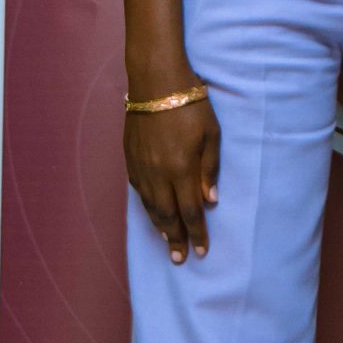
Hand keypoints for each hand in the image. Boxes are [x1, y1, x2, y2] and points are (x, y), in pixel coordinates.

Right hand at [124, 92, 218, 262]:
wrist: (155, 82)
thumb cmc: (191, 104)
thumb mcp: (211, 134)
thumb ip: (210, 169)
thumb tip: (210, 201)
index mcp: (181, 169)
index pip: (190, 211)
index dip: (197, 233)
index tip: (202, 252)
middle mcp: (158, 174)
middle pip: (167, 215)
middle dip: (175, 239)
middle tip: (180, 260)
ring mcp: (141, 167)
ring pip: (150, 206)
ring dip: (159, 227)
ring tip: (167, 242)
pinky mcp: (130, 159)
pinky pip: (139, 192)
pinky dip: (147, 208)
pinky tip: (152, 214)